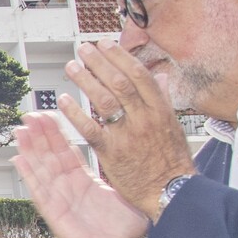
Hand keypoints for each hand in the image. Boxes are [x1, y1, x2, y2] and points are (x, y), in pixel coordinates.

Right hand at [13, 112, 150, 237]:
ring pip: (41, 170)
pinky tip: (19, 159)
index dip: (57, 134)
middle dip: (40, 136)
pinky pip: (40, 191)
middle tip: (31, 115)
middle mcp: (69, 189)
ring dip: (30, 149)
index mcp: (85, 182)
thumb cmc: (125, 232)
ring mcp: (60, 200)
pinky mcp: (55, 214)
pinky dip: (29, 176)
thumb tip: (142, 152)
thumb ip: (126, 173)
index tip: (49, 115)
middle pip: (51, 156)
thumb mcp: (127, 194)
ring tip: (21, 130)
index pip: (68, 152)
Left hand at [57, 41, 197, 211]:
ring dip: (85, 81)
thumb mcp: (174, 125)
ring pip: (104, 101)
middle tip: (83, 50)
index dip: (120, 56)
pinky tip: (63, 102)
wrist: (172, 192)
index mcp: (161, 109)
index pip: (139, 74)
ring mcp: (128, 135)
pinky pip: (90, 129)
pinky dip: (75, 113)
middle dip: (99, 62)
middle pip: (120, 82)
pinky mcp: (112, 153)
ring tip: (71, 68)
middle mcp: (145, 118)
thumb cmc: (173, 161)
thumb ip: (164, 99)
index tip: (105, 44)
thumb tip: (162, 76)